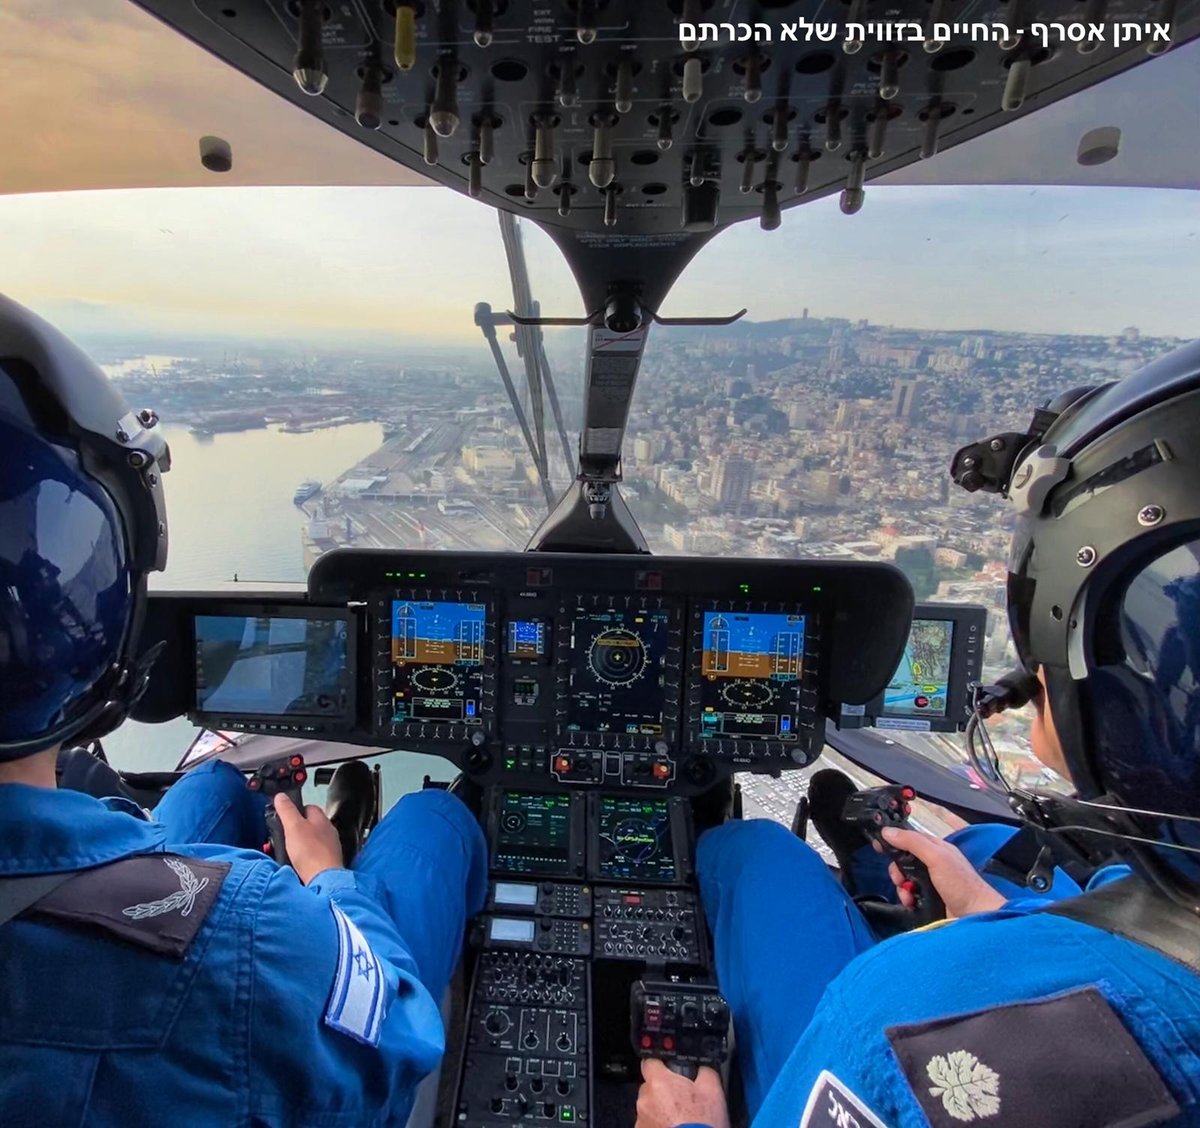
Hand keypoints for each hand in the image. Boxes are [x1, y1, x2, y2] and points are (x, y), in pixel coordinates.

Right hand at [273, 793, 344, 884]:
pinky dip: (302, 857)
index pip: (308, 807)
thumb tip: (281, 796)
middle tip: (281, 835)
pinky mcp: (325, 861)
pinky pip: (311, 855)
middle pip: (307, 825)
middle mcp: (327, 831)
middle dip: (293, 829)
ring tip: (285, 850)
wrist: (323, 879)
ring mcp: (328, 847)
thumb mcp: (293, 827)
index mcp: (321, 819)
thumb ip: (287, 810)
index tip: (283, 815)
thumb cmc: (311, 853)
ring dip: (296, 844)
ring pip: (309, 841)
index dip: (294, 809)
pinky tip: (295, 862)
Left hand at [636, 1059, 729, 1127]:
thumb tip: (703, 1064)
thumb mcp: (712, 1090)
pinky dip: (658, 1126)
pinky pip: (648, 1125)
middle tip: (682, 1100)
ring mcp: (641, 1120)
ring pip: (649, 1108)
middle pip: (650, 1087)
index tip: (668, 1068)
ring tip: (680, 1120)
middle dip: (664, 1091)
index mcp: (659, 1082)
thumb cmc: (702, 1124)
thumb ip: (705, 1070)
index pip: (649, 1061)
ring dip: (661, 1110)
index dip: (660, 1063)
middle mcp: (645, 1100)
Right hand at [880, 826, 1005, 918]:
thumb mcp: (936, 857)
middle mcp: (932, 864)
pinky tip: (911, 903)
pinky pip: (909, 895)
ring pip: (905, 879)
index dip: (894, 840)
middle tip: (900, 878)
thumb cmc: (961, 884)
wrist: (976, 917)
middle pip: (903, 861)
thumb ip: (913, 842)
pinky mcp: (928, 899)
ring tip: (909, 894)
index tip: (878, 845)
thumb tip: (888, 831)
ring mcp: (930, 883)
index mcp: (936, 849)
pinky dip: (907, 898)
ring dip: (902, 887)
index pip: (909, 838)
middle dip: (897, 870)